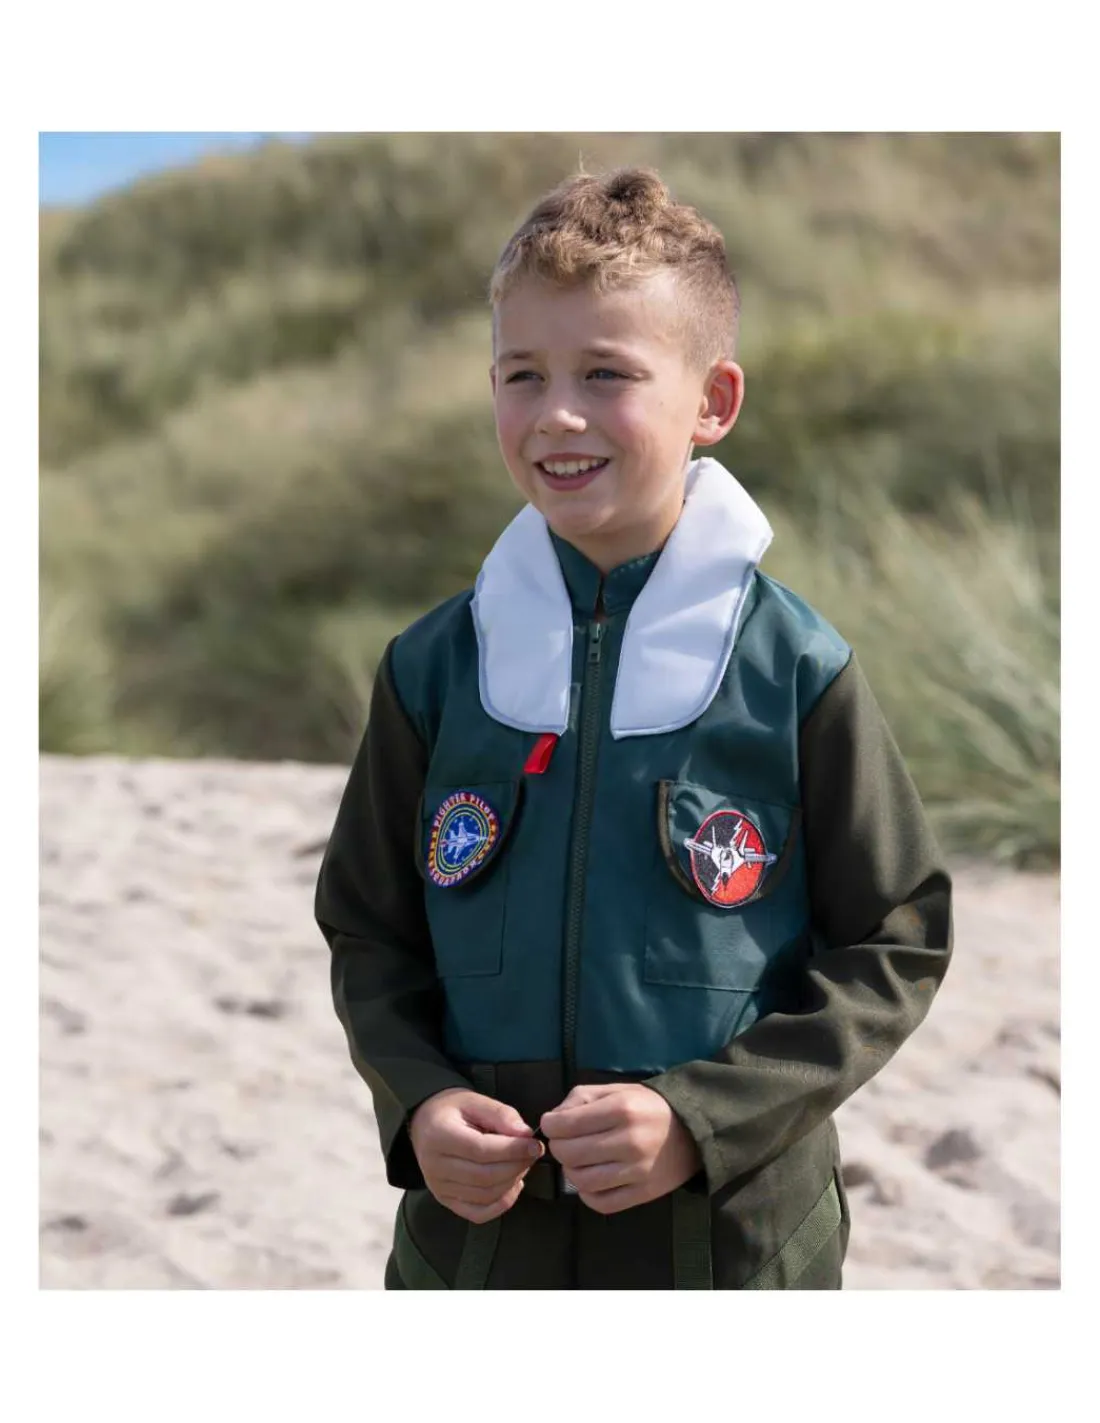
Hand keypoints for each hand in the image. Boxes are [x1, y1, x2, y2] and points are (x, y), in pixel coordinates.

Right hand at [408, 1088, 543, 1223]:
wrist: (425, 1123)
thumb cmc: (452, 1110)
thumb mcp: (475, 1100)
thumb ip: (501, 1114)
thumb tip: (525, 1135)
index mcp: (439, 1136)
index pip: (480, 1150)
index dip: (512, 1150)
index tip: (534, 1144)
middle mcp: (435, 1166)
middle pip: (484, 1176)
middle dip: (516, 1166)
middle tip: (533, 1153)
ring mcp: (438, 1188)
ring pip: (484, 1196)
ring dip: (512, 1182)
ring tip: (522, 1163)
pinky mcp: (445, 1200)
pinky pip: (478, 1213)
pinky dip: (501, 1204)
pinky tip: (513, 1186)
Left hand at [540, 1084, 702, 1214]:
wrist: (692, 1131)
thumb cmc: (648, 1106)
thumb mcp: (616, 1090)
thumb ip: (581, 1098)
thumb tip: (553, 1120)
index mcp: (621, 1110)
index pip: (566, 1125)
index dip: (550, 1125)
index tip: (551, 1124)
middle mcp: (629, 1141)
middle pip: (570, 1154)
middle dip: (558, 1147)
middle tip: (564, 1142)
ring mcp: (637, 1171)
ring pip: (582, 1181)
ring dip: (570, 1171)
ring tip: (578, 1160)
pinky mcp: (643, 1193)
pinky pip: (601, 1203)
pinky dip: (587, 1194)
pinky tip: (591, 1180)